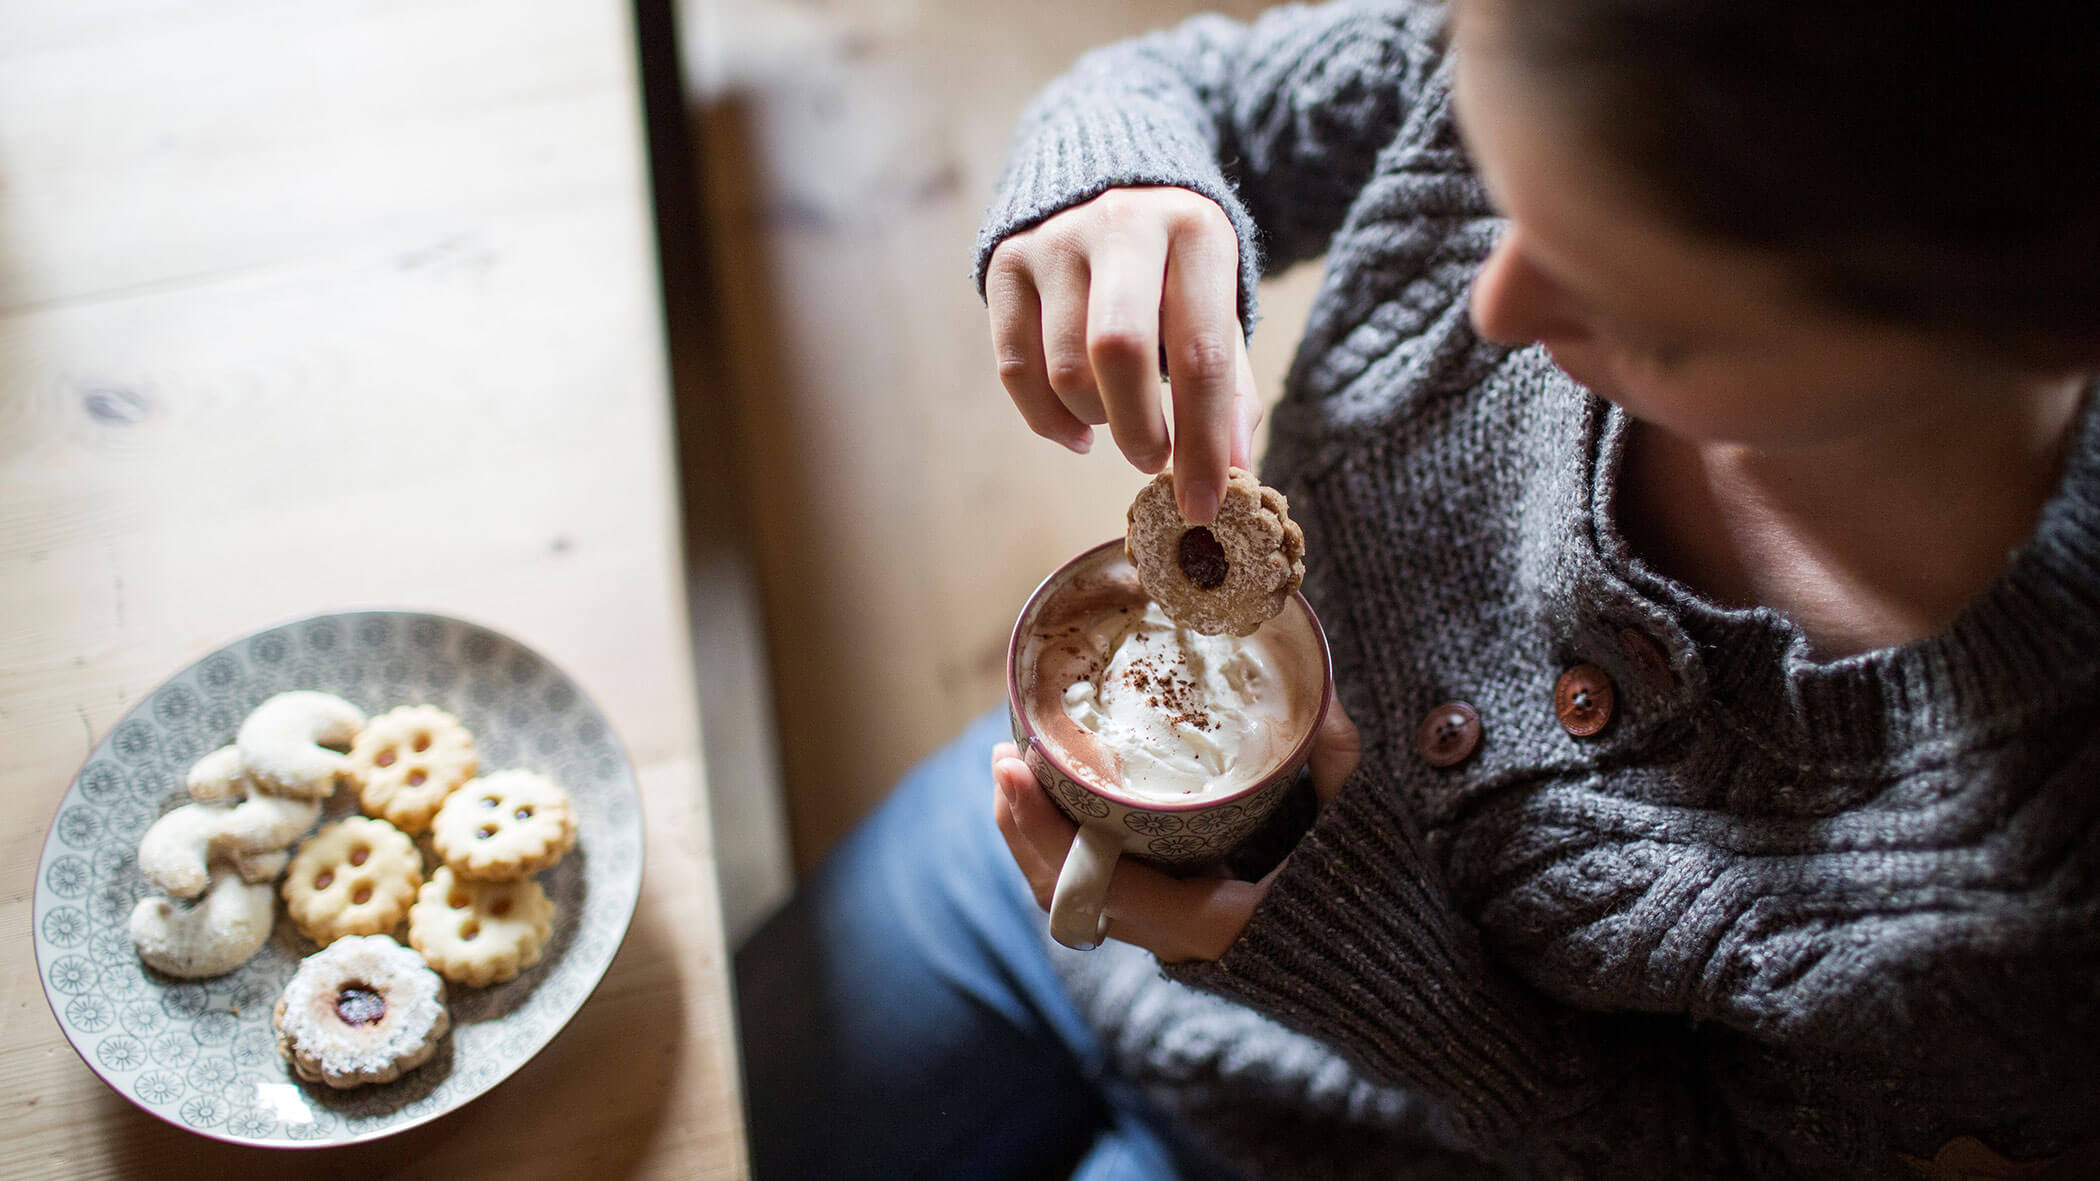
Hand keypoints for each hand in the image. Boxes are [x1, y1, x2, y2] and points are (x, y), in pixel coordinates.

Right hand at [984, 186, 1259, 524]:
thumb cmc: (1176, 265)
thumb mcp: (1216, 302)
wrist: (1109, 175)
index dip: (1204, 441)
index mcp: (1195, 231)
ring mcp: (1055, 240)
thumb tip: (1232, 473)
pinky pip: (1015, 368)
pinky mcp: (1007, 261)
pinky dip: (1048, 420)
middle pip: (1118, 352)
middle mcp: (1121, 224)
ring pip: (1064, 368)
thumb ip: (1229, 384)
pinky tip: (1079, 429)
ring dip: (1097, 421)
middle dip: (1139, 430)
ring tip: (1120, 422)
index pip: (1200, 353)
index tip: (1205, 503)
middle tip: (1154, 463)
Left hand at [992, 702, 1360, 962]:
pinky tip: (1056, 799)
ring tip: (1016, 767)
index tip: (1015, 766)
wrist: (1387, 975)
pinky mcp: (1169, 925)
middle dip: (1021, 823)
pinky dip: (1063, 848)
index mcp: (1211, 922)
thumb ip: (1332, 757)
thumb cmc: (1372, 902)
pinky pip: (1094, 892)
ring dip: (1033, 834)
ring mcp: (1168, 938)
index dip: (1042, 828)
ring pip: (1071, 895)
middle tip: (1006, 753)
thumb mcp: (1359, 823)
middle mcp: (1177, 942)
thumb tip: (1318, 688)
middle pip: (1063, 891)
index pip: (1096, 882)